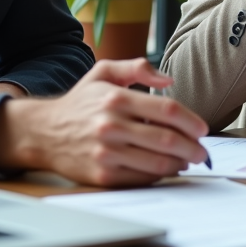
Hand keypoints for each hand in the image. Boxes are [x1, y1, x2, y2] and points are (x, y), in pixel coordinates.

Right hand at [0, 58, 210, 186]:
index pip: (167, 110)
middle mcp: (111, 126)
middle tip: (202, 151)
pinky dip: (160, 175)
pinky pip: (141, 178)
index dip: (191, 121)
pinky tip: (167, 169)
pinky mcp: (102, 175)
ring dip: (180, 163)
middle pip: (167, 139)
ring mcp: (106, 153)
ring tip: (188, 160)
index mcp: (116, 99)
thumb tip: (167, 80)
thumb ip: (137, 68)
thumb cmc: (79, 103)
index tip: (202, 129)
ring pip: (157, 162)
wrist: (43, 132)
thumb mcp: (103, 72)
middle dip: (192, 147)